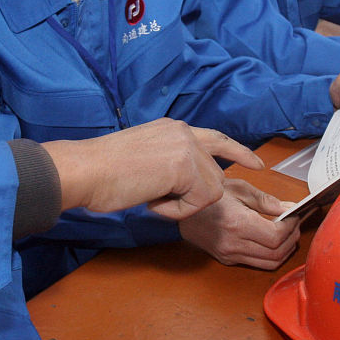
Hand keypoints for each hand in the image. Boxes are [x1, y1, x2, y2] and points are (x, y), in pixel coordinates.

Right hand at [41, 119, 262, 220]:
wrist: (84, 170)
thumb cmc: (101, 172)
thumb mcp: (142, 156)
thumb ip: (168, 160)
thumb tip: (184, 180)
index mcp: (172, 128)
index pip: (216, 138)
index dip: (238, 152)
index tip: (256, 164)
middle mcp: (183, 132)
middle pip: (215, 173)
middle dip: (195, 196)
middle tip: (154, 198)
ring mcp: (186, 146)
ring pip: (211, 189)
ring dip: (182, 205)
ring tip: (150, 197)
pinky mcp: (185, 165)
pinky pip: (200, 201)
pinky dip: (176, 211)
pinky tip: (151, 201)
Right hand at [178, 178, 301, 268]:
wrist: (183, 211)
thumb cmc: (209, 197)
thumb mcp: (238, 189)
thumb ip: (265, 200)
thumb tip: (289, 208)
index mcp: (237, 224)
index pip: (276, 236)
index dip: (291, 227)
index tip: (295, 215)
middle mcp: (233, 244)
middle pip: (276, 253)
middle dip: (292, 239)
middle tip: (295, 224)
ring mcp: (229, 255)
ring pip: (269, 264)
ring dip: (284, 251)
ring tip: (288, 234)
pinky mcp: (227, 260)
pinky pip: (257, 263)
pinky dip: (271, 255)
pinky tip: (274, 242)